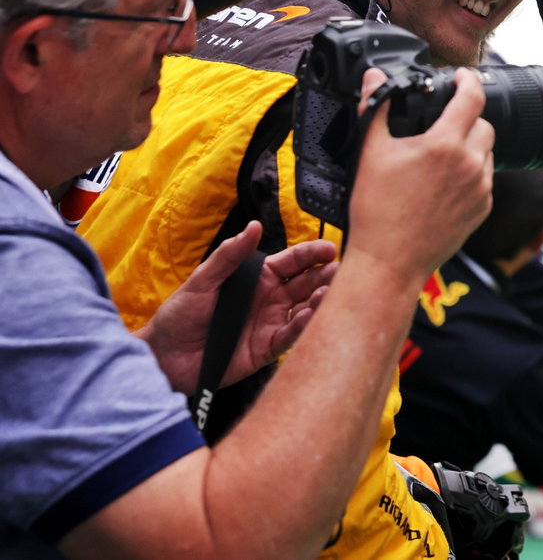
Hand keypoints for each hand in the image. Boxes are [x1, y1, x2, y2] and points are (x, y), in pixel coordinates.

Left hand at [138, 221, 336, 394]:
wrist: (164, 355)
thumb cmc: (180, 314)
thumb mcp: (203, 280)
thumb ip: (230, 255)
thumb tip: (253, 226)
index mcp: (260, 278)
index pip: (295, 261)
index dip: (313, 254)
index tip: (330, 248)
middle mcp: (272, 299)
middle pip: (307, 284)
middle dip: (326, 276)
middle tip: (339, 272)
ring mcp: (271, 323)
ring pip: (305, 309)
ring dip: (320, 300)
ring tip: (328, 293)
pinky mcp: (267, 349)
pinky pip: (290, 336)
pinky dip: (302, 326)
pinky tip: (308, 315)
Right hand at [344, 67, 494, 283]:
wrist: (390, 261)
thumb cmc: (378, 211)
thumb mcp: (370, 153)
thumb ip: (376, 108)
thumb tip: (374, 78)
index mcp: (445, 145)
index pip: (472, 97)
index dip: (468, 79)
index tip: (460, 76)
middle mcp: (470, 165)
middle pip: (483, 124)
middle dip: (467, 116)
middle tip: (444, 121)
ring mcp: (481, 189)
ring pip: (488, 152)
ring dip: (471, 145)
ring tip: (443, 153)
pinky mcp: (483, 209)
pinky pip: (486, 179)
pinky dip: (472, 172)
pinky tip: (447, 180)